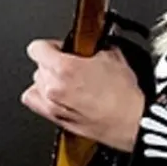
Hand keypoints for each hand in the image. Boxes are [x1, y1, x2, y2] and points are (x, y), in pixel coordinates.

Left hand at [20, 39, 145, 152]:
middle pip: (38, 66)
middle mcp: (53, 87)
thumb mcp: (112, 56)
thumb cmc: (124, 95)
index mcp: (64, 67)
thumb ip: (93, 46)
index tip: (59, 48)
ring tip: (67, 81)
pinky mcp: (56, 119)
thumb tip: (90, 44)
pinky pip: (34, 102)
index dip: (50, 46)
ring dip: (48, 79)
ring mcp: (52, 105)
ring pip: (37, 83)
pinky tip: (55, 94)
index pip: (37, 48)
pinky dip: (41, 96)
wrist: (132, 121)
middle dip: (53, 63)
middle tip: (71, 65)